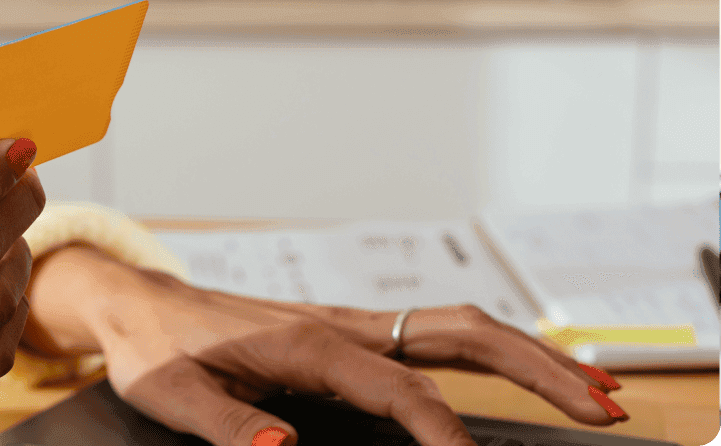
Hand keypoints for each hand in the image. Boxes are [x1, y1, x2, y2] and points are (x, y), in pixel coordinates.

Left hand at [26, 245, 624, 445]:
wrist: (135, 304)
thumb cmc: (152, 348)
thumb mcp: (170, 394)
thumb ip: (226, 424)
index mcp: (304, 342)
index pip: (398, 389)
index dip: (443, 432)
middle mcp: (338, 326)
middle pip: (458, 334)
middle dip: (536, 367)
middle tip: (602, 405)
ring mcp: (347, 325)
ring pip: (456, 329)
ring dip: (528, 354)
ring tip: (592, 389)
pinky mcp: (345, 334)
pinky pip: (432, 337)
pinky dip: (489, 353)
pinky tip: (517, 375)